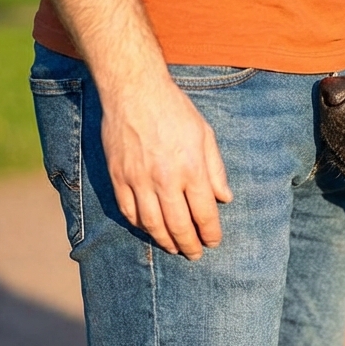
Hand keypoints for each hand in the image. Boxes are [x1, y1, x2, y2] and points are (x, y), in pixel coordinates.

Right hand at [101, 74, 232, 259]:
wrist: (135, 91)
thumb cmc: (174, 109)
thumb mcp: (205, 134)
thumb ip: (216, 169)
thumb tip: (225, 198)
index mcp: (191, 168)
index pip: (204, 212)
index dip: (210, 232)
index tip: (213, 242)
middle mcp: (165, 179)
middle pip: (178, 225)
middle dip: (189, 244)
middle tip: (195, 254)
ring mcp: (139, 180)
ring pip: (152, 224)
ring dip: (164, 241)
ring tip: (174, 248)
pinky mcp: (119, 177)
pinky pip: (129, 211)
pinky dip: (140, 225)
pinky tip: (149, 229)